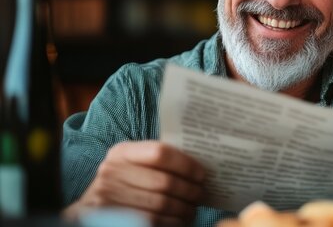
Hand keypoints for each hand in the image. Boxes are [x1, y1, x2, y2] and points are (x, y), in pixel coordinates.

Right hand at [63, 141, 205, 225]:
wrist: (90, 209)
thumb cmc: (124, 183)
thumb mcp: (134, 166)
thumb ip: (158, 162)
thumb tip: (199, 168)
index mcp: (121, 152)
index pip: (160, 152)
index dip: (186, 164)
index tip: (201, 174)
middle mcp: (111, 171)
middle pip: (164, 182)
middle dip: (190, 191)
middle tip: (202, 195)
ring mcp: (107, 196)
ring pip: (160, 205)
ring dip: (184, 209)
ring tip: (193, 209)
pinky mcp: (111, 218)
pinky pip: (151, 222)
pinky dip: (172, 222)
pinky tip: (180, 220)